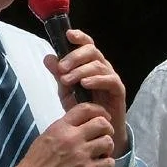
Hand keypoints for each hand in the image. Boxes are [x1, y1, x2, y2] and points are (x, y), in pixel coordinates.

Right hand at [14, 102, 115, 166]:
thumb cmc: (34, 163)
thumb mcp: (46, 137)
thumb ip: (64, 129)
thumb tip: (80, 127)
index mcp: (61, 127)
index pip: (86, 109)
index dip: (99, 111)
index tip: (104, 117)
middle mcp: (73, 137)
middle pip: (102, 123)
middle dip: (107, 129)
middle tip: (104, 136)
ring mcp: (81, 155)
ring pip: (108, 142)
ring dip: (107, 148)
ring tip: (101, 153)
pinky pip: (109, 163)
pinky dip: (107, 164)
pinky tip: (100, 166)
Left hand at [43, 29, 127, 157]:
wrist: (97, 132)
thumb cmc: (83, 109)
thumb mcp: (66, 92)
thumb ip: (59, 75)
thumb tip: (48, 57)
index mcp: (89, 63)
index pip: (87, 44)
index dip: (79, 37)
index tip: (68, 35)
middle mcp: (102, 66)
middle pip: (92, 51)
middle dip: (75, 57)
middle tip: (61, 68)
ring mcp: (111, 77)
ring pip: (98, 64)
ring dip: (80, 70)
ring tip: (67, 79)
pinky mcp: (118, 90)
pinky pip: (109, 80)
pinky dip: (96, 79)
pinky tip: (84, 83)